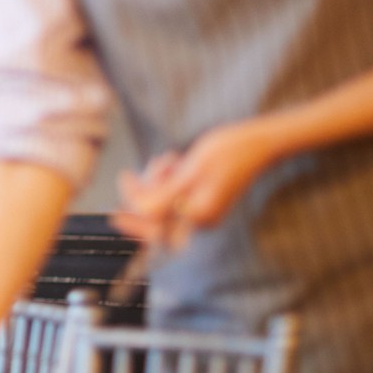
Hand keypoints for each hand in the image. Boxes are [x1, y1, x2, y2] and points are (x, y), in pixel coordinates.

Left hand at [112, 119, 285, 247]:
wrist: (259, 142)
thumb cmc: (230, 151)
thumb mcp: (191, 170)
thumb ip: (164, 195)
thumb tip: (139, 211)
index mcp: (199, 215)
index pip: (156, 230)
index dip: (133, 223)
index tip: (113, 212)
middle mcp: (201, 218)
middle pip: (157, 215)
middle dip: (149, 190)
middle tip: (157, 166)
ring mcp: (203, 209)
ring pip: (164, 200)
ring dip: (159, 180)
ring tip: (172, 161)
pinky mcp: (203, 198)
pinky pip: (176, 194)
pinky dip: (170, 179)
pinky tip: (179, 163)